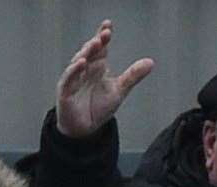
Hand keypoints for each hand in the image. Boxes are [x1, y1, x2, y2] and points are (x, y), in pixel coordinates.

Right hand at [55, 19, 153, 138]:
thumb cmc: (98, 109)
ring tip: (95, 44)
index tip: (108, 25)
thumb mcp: (119, 90)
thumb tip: (151, 62)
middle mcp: (84, 71)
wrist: (85, 131)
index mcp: (97, 67)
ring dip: (85, 52)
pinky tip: (81, 63)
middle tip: (105, 34)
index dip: (102, 36)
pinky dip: (73, 70)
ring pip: (77, 62)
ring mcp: (73, 80)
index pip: (100, 48)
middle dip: (95, 41)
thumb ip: (132, 76)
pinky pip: (68, 78)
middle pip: (88, 51)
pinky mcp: (65, 92)